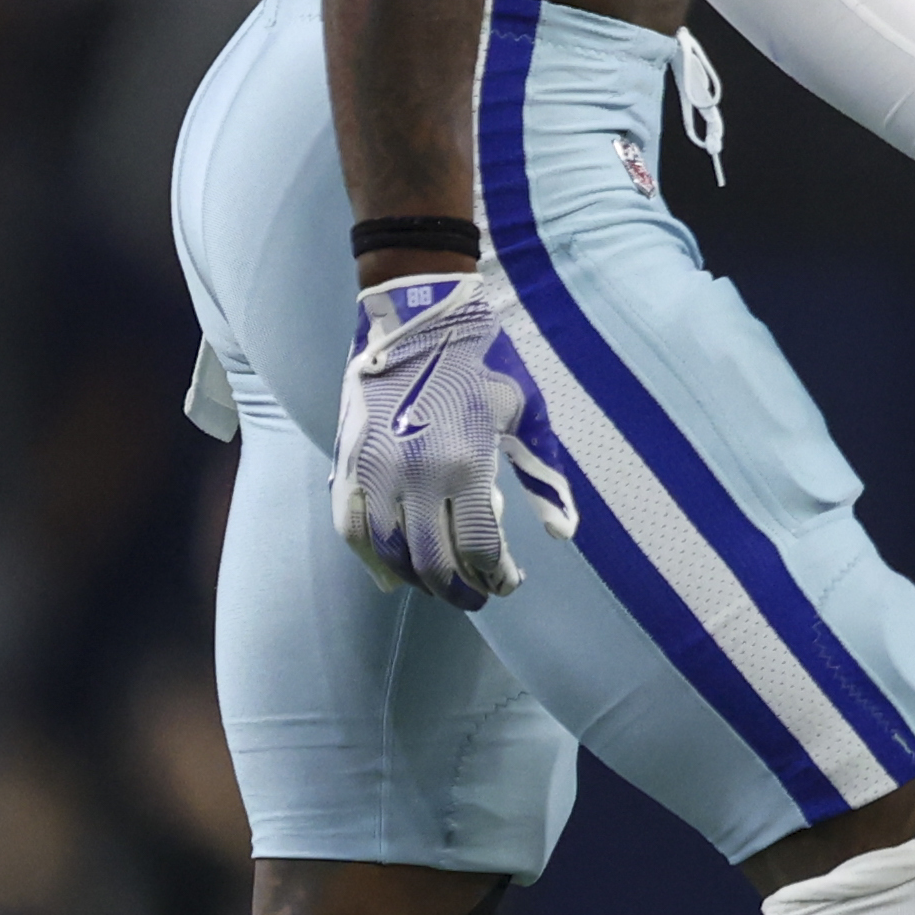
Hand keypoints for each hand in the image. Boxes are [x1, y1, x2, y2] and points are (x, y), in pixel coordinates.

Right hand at [329, 270, 582, 609]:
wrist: (421, 317)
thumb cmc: (485, 363)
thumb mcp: (526, 414)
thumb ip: (544, 477)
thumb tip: (565, 534)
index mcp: (466, 465)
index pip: (479, 550)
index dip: (495, 578)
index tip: (508, 583)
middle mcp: (415, 476)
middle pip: (433, 563)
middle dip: (459, 590)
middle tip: (476, 597)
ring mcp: (376, 471)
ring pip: (389, 554)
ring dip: (417, 580)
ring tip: (440, 586)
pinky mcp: (349, 462)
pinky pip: (351, 528)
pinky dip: (369, 559)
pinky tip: (390, 574)